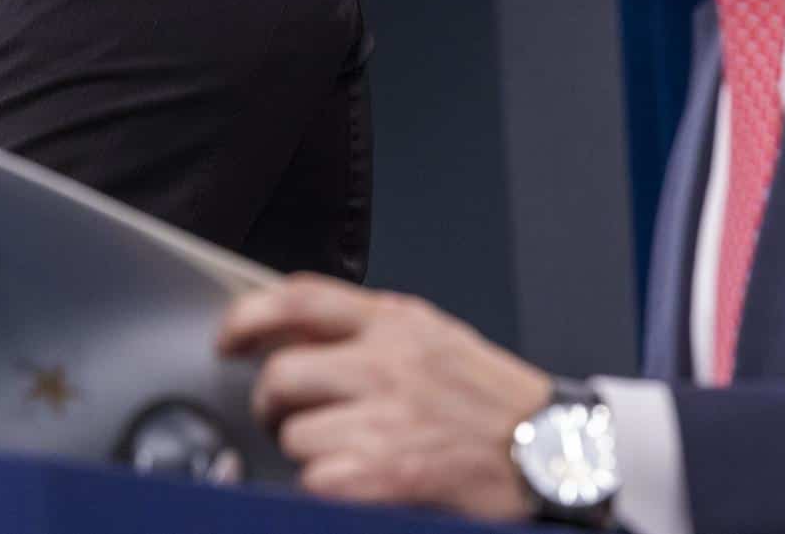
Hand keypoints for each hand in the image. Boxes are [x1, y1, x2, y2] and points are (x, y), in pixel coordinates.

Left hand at [219, 273, 553, 521]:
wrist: (557, 452)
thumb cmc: (493, 402)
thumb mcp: (433, 340)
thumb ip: (371, 330)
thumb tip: (296, 333)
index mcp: (397, 322)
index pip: (299, 298)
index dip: (248, 317)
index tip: (227, 339)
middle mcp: (388, 363)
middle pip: (281, 374)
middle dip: (272, 404)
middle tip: (287, 417)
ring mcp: (386, 418)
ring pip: (295, 434)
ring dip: (307, 452)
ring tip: (344, 453)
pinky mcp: (385, 473)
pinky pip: (317, 478)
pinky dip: (327, 486)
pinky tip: (358, 481)